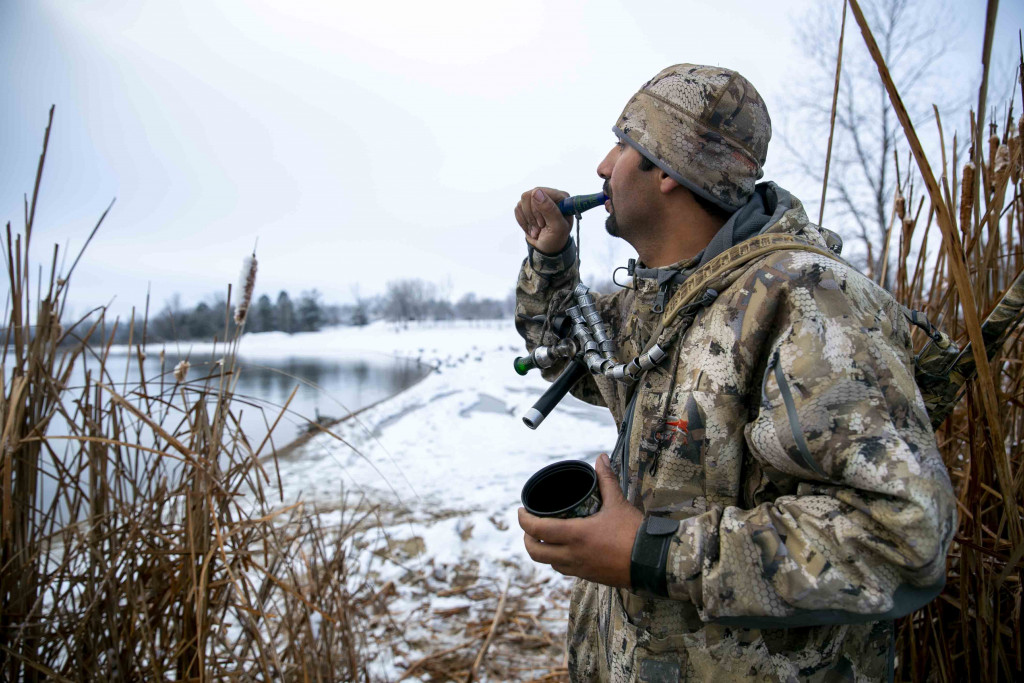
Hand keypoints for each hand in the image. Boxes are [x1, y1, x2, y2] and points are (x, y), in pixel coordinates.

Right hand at [515, 187, 570, 254]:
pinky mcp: (527, 206)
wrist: (547, 247)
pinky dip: (523, 222)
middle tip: (540, 227)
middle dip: (532, 216)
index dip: (537, 209)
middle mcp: (549, 195)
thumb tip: (536, 191)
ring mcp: (537, 199)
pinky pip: (517, 209)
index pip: (540, 192)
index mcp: (561, 197)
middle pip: (528, 196)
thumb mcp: (557, 227)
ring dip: (528, 220)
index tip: (542, 223)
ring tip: (537, 229)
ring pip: (521, 202)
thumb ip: (549, 209)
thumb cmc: (556, 238)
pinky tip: (532, 227)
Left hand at [518, 453, 642, 587]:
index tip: (521, 511)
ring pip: (549, 563)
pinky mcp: (589, 577)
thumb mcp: (618, 503)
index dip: (523, 520)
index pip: (538, 529)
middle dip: (527, 539)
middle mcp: (573, 555)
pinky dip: (557, 560)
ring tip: (543, 537)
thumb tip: (601, 459)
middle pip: (536, 552)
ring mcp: (580, 568)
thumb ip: (606, 480)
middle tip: (528, 526)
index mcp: (576, 535)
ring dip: (541, 551)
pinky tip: (563, 551)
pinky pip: (564, 569)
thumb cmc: (634, 533)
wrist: (651, 562)